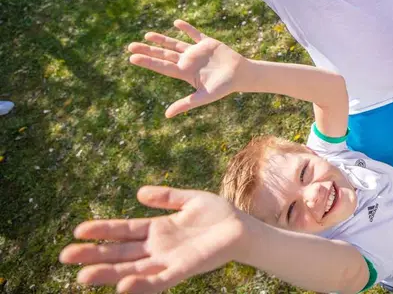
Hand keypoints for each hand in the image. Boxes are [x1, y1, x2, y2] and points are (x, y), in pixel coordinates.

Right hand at [60, 186, 246, 293]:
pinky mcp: (183, 270)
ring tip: (83, 275)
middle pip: (120, 252)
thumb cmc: (218, 214)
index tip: (78, 230)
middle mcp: (158, 247)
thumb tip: (139, 193)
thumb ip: (166, 196)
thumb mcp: (190, 199)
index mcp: (157, 229)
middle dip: (94, 254)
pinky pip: (159, 280)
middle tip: (65, 255)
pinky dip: (142, 284)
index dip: (102, 231)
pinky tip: (124, 285)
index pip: (124, 230)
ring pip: (132, 268)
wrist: (242, 228)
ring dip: (109, 273)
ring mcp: (168, 260)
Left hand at [128, 20, 243, 117]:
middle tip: (130, 46)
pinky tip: (176, 22)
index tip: (132, 58)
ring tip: (147, 35)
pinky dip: (186, 28)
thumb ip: (186, 103)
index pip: (162, 66)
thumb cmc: (224, 87)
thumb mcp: (204, 96)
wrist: (241, 75)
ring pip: (175, 44)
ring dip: (161, 39)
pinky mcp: (207, 43)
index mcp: (185, 73)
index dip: (147, 62)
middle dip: (148, 50)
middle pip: (164, 54)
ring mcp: (196, 52)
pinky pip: (194, 34)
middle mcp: (188, 61)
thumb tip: (167, 115)